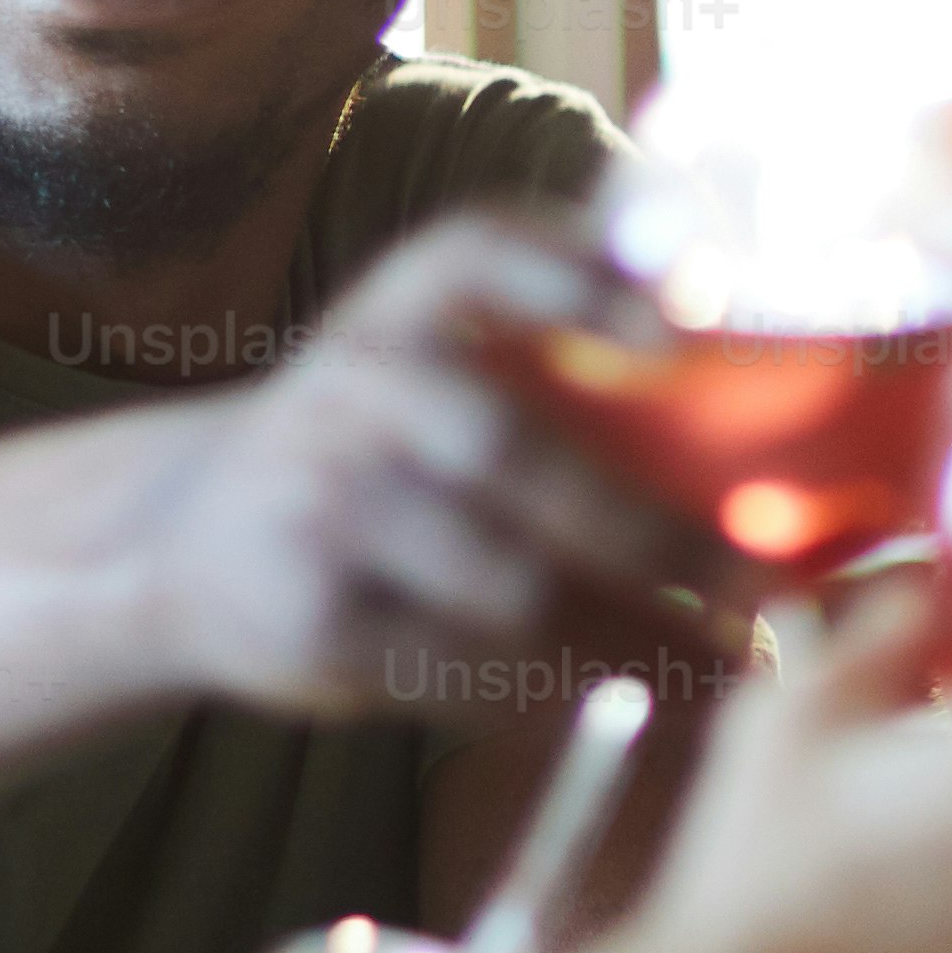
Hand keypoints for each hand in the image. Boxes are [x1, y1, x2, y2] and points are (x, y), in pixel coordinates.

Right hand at [127, 211, 731, 719]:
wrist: (190, 537)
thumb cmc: (389, 444)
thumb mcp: (445, 355)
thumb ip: (570, 336)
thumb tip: (741, 348)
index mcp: (404, 303)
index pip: (476, 251)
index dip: (573, 276)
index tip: (678, 327)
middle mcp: (353, 384)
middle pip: (511, 451)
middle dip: (655, 532)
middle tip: (761, 589)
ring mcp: (316, 503)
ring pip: (504, 586)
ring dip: (632, 637)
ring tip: (717, 665)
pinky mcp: (305, 618)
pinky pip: (461, 669)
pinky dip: (554, 694)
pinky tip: (614, 701)